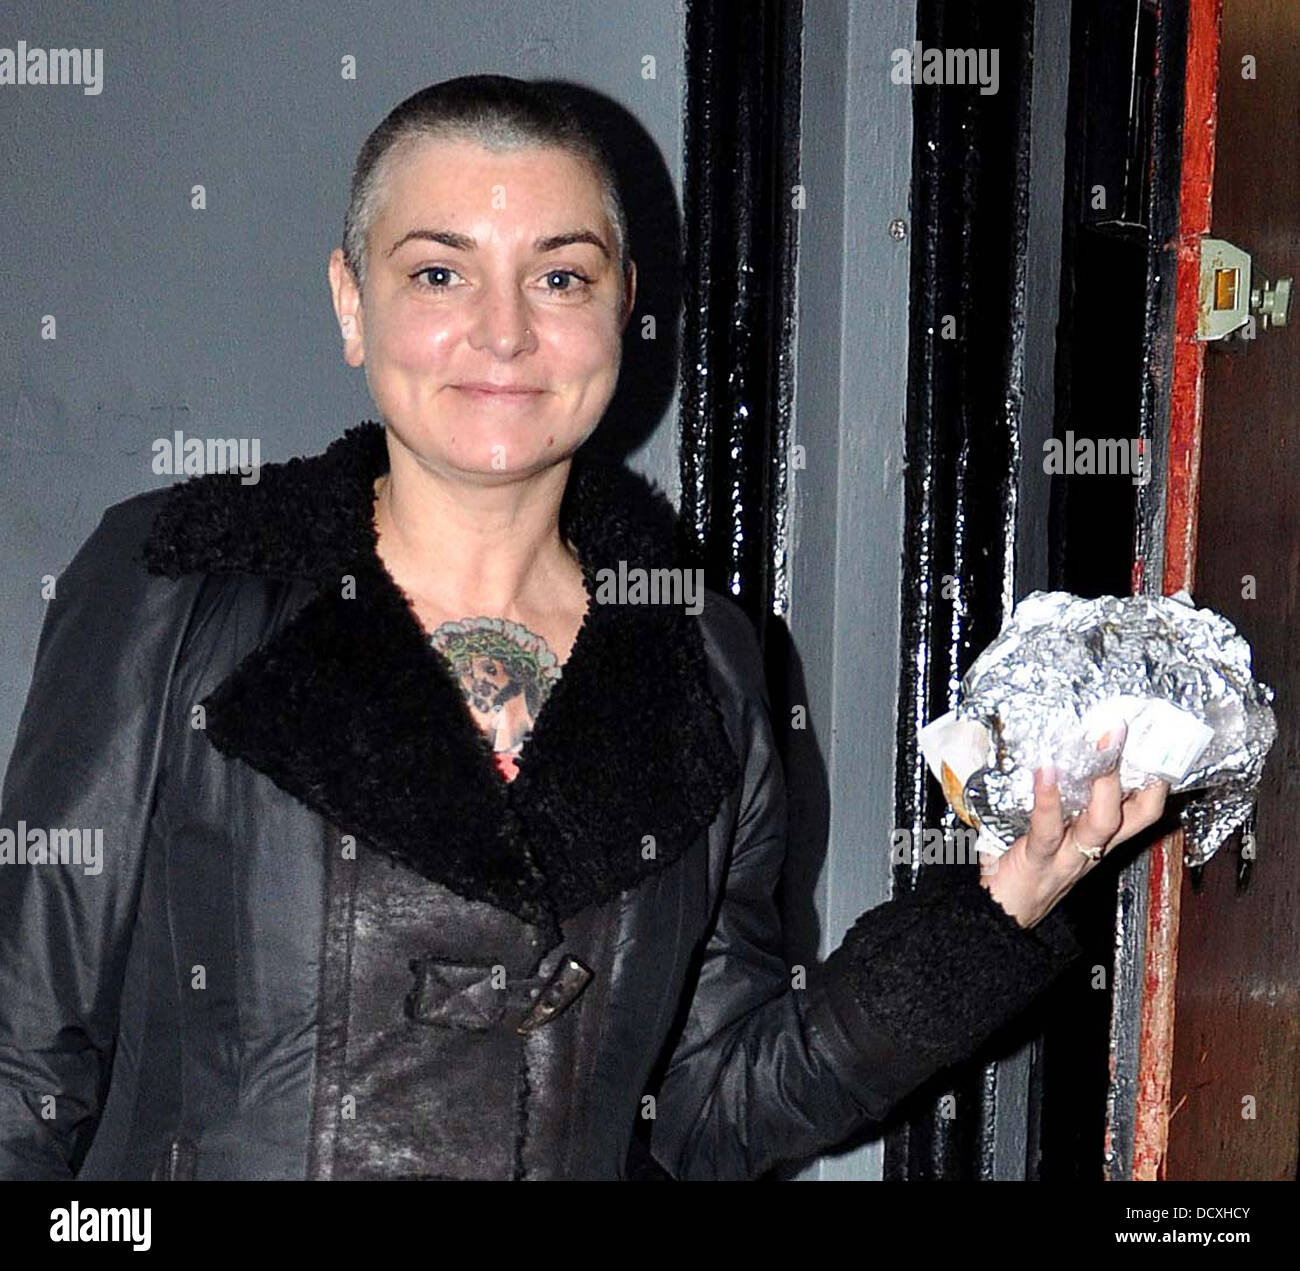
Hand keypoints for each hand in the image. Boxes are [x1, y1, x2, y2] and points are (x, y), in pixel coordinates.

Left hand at [978, 722, 1170, 928]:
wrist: (996, 920)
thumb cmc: (1020, 871)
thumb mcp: (1048, 835)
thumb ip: (1055, 801)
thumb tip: (1049, 753)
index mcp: (1097, 840)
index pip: (1141, 809)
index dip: (1153, 778)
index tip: (1149, 738)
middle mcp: (1092, 849)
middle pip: (1136, 814)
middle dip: (1135, 771)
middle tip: (1124, 731)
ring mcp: (1069, 857)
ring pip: (1103, 822)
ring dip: (1103, 783)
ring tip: (1100, 745)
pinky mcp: (1038, 861)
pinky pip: (1048, 829)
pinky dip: (1047, 799)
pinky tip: (1045, 771)